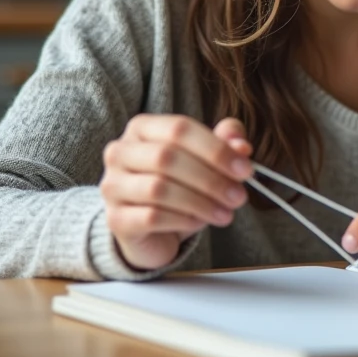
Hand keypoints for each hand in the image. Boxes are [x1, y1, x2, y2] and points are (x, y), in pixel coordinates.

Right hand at [100, 115, 252, 270]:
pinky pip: (151, 217)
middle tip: (239, 196)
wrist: (148, 228)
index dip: (216, 149)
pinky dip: (182, 220)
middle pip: (167, 157)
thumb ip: (224, 144)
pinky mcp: (115, 219)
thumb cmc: (178, 185)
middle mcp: (120, 152)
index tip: (245, 169)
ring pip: (158, 189)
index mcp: (142, 128)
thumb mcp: (204, 161)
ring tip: (225, 214)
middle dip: (210, 179)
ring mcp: (112, 185)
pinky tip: (199, 223)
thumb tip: (241, 146)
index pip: (179, 128)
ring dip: (200, 202)